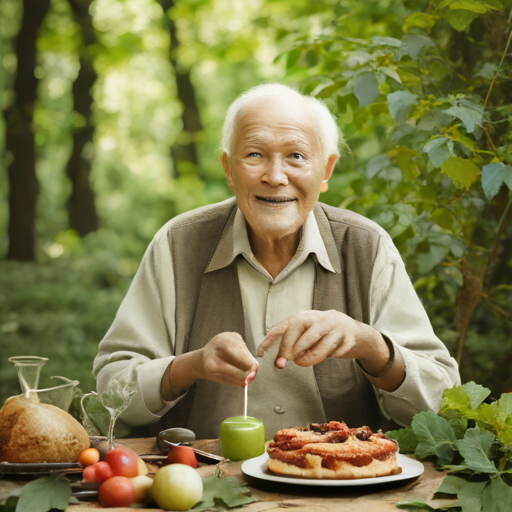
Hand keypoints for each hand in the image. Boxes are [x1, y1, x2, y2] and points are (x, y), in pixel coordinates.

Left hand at [256, 310, 383, 368]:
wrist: (352, 330)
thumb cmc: (323, 333)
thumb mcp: (306, 333)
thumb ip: (293, 343)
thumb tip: (279, 360)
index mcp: (305, 316)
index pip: (284, 325)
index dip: (270, 339)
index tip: (261, 353)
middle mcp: (319, 318)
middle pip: (300, 329)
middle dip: (289, 347)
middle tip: (283, 362)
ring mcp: (336, 327)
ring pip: (321, 342)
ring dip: (309, 355)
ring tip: (301, 363)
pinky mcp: (349, 337)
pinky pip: (338, 350)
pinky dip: (332, 355)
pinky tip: (331, 355)